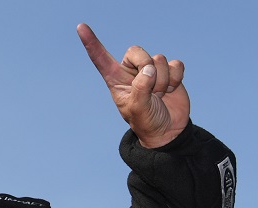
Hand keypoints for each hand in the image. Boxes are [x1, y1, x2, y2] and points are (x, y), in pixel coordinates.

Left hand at [77, 23, 188, 148]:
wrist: (168, 130)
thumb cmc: (146, 122)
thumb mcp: (137, 109)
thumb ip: (140, 88)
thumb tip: (149, 69)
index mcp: (116, 79)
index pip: (100, 58)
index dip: (91, 42)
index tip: (81, 27)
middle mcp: (132, 71)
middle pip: (137, 52)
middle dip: (146, 68)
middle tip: (151, 90)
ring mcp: (151, 70)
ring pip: (159, 60)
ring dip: (163, 81)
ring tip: (159, 95)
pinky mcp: (169, 71)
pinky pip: (175, 64)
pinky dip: (176, 79)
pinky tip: (171, 90)